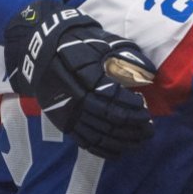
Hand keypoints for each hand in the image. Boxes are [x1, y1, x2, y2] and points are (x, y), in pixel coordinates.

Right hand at [4, 0, 156, 158]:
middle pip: (107, 118)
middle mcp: (74, 96)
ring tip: (140, 140)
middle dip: (132, 126)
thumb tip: (150, 74)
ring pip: (97, 133)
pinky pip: (83, 141)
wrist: (41, 47)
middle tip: (149, 128)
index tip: (145, 107)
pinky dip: (103, 149)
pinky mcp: (62, 120)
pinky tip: (120, 150)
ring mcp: (66, 111)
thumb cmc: (79, 43)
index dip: (131, 105)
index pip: (112, 97)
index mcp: (84, 75)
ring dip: (122, 140)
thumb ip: (127, 58)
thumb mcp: (104, 43)